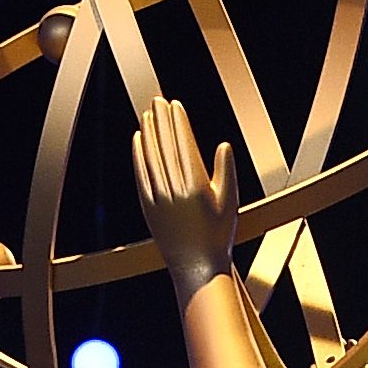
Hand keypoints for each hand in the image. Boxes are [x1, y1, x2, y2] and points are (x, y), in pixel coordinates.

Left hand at [132, 96, 238, 297]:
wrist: (197, 267)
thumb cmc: (217, 236)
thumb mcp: (229, 202)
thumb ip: (226, 171)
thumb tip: (224, 145)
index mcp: (197, 186)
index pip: (184, 145)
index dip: (178, 123)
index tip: (174, 105)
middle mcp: (175, 190)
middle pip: (166, 147)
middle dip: (161, 121)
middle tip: (158, 100)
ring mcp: (159, 198)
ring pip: (151, 157)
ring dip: (149, 133)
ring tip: (148, 114)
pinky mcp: (148, 206)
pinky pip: (141, 174)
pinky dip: (138, 155)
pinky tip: (138, 140)